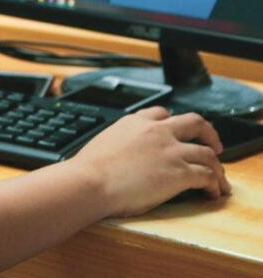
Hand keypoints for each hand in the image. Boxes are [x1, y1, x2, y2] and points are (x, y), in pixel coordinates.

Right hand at [69, 106, 229, 216]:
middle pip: (194, 122)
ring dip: (216, 166)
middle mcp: (156, 132)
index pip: (162, 113)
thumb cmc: (89, 169)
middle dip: (209, 133)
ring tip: (218, 178)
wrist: (90, 182)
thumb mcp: (103, 142)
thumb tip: (120, 154)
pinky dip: (215, 185)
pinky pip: (208, 176)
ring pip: (208, 152)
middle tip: (213, 145)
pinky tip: (212, 192)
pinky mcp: (179, 173)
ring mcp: (170, 151)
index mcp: (134, 122)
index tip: (178, 133)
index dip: (174, 123)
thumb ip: (120, 141)